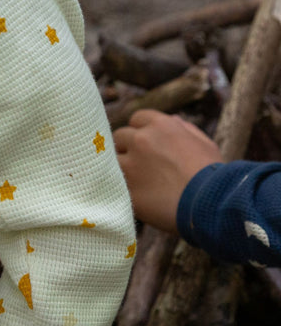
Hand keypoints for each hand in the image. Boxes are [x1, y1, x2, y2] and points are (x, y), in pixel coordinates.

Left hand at [113, 109, 221, 231]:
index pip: (137, 118)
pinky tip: (129, 192)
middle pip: (120, 136)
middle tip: (139, 163)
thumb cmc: (214, 177)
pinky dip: (118, 184)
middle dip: (127, 147)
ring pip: (111, 158)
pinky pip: (111, 180)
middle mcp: (142, 140)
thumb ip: (186, 129)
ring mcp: (130, 163)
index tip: (146, 143)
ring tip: (134, 179)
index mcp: (162, 126)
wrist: (211, 207)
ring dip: (119, 165)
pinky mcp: (124, 187)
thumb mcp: (206, 145)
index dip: (141, 130)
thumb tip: (173, 119)